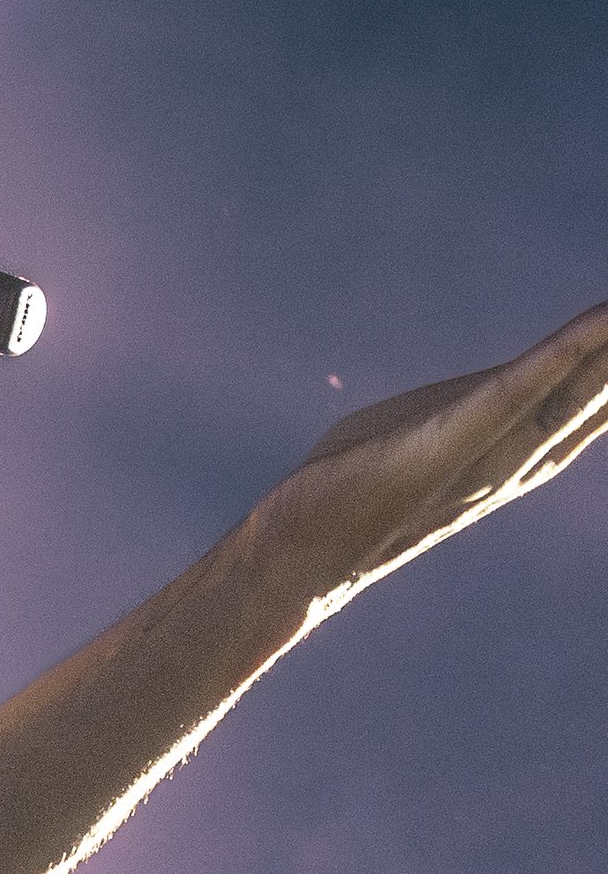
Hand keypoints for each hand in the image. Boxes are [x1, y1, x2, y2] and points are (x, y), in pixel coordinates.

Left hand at [258, 299, 607, 623]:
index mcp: (513, 451)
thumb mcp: (425, 436)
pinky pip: (520, 388)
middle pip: (606, 396)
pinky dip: (566, 354)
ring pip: (582, 389)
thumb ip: (470, 412)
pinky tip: (602, 320)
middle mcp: (518, 456)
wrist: (297, 553)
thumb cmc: (348, 491)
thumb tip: (490, 395)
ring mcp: (490, 450)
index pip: (595, 401)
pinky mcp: (451, 437)